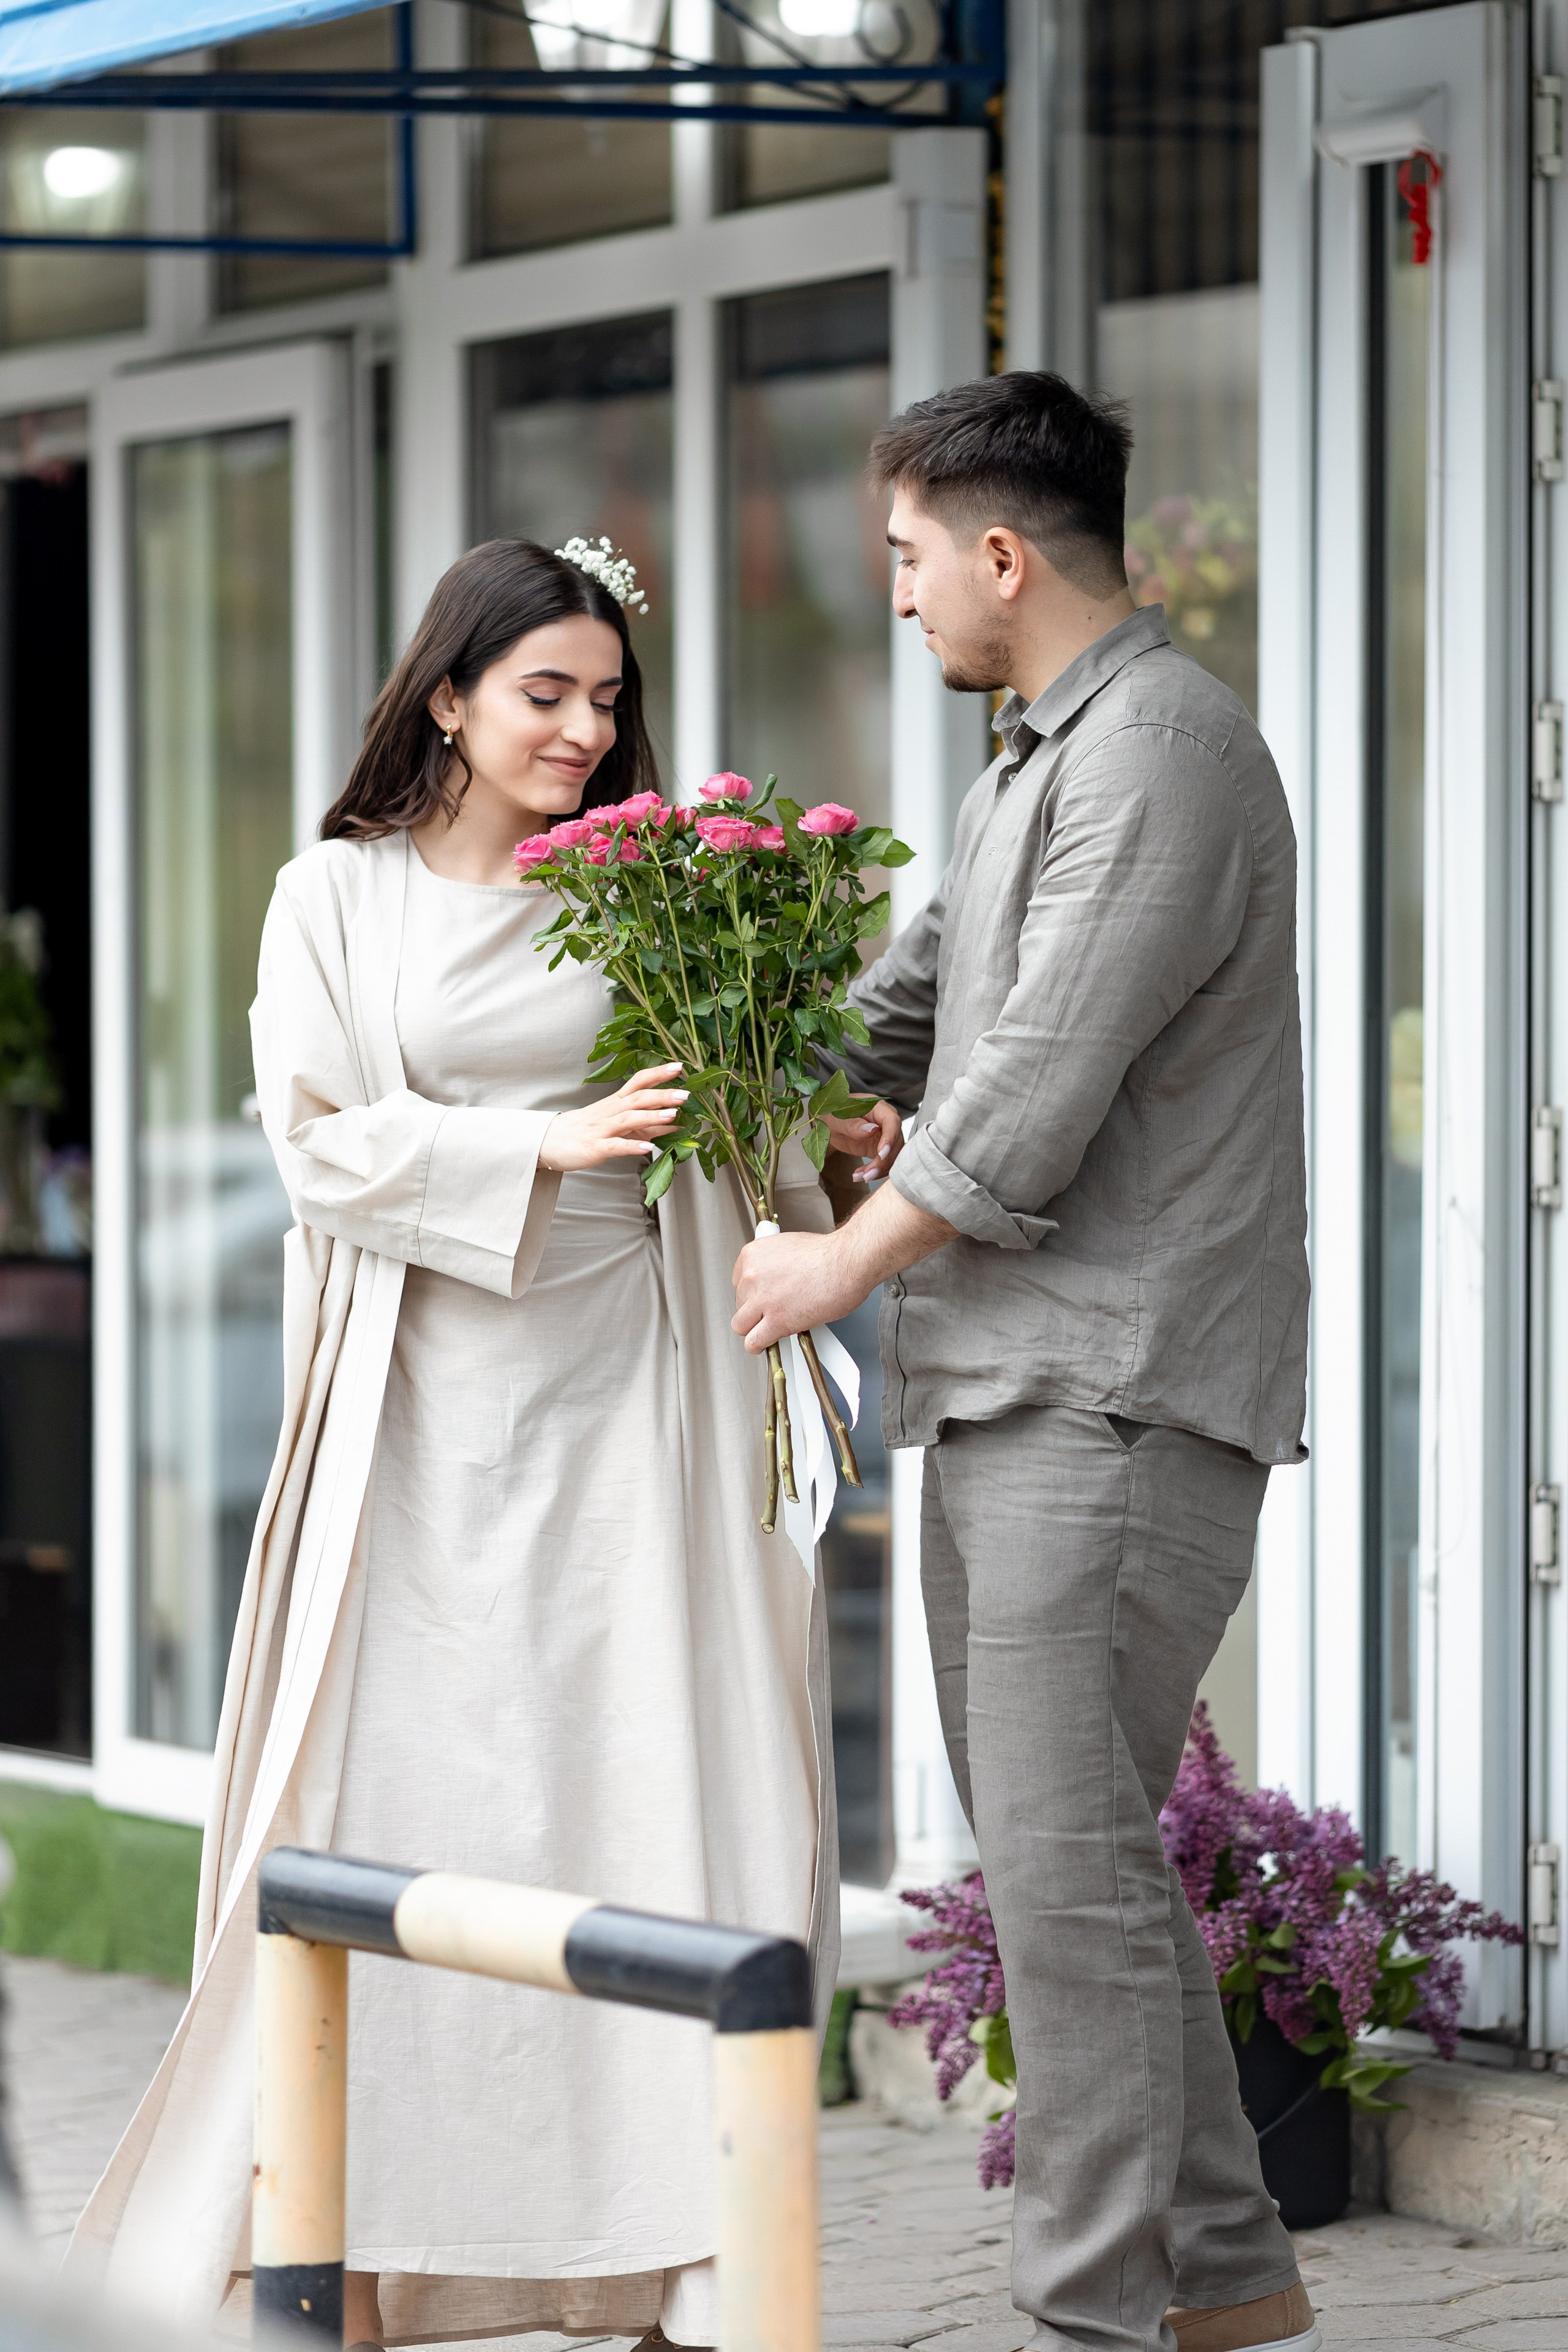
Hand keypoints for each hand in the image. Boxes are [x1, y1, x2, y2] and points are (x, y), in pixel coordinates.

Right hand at [539, 1062, 686, 1172]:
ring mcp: (602, 1129)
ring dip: (651, 1116)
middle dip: (662, 1094)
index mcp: (615, 1102)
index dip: (658, 1073)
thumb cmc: (586, 1131)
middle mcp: (610, 1111)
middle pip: (637, 1097)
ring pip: (628, 1119)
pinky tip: (647, 1149)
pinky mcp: (595, 1147)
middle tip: (685, 1093)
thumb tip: (676, 1123)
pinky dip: (631, 1147)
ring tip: (672, 1116)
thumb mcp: (618, 1125)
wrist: (549, 1142)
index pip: (638, 1081)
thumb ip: (647, 1124)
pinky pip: (615, 1146)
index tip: (679, 1067)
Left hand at [731, 1229, 867, 1351]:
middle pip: (740, 1303)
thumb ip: (775, 1264)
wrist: (846, 1262)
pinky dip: (759, 1345)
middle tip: (771, 1311)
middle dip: (755, 1310)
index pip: (738, 1282)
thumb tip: (777, 1275)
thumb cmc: (829, 1254)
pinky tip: (767, 1343)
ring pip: (741, 1325)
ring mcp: (762, 1300)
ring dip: (754, 1328)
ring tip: (767, 1329)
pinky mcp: (776, 1321)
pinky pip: (754, 1341)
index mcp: (754, 1255)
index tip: (762, 1297)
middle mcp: (753, 1276)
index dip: (752, 1292)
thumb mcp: (789, 1248)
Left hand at [823, 1099, 902, 1184]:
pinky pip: (884, 1162)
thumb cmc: (832, 1114)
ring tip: (861, 1177)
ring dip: (879, 1169)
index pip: (892, 1121)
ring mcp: (884, 1136)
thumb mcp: (837, 1119)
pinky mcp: (879, 1148)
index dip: (890, 1138)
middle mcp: (885, 1122)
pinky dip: (874, 1171)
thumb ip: (853, 1124)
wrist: (829, 1123)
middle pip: (895, 1142)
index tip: (881, 1154)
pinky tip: (860, 1175)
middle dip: (883, 1161)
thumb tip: (871, 1129)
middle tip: (868, 1174)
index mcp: (877, 1108)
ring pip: (892, 1155)